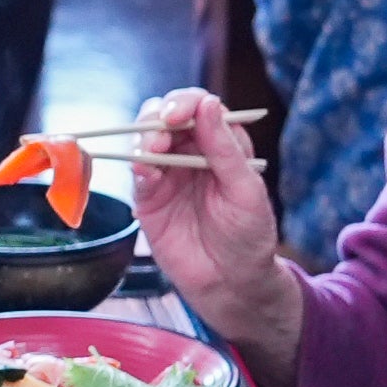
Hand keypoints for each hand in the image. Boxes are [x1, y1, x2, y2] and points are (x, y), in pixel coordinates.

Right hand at [126, 88, 304, 381]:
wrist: (232, 283)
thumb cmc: (249, 236)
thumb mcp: (245, 190)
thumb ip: (224, 149)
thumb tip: (209, 103)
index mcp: (222, 144)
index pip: (200, 107)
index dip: (187, 103)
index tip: (181, 114)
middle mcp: (192, 152)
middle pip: (166, 116)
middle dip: (160, 116)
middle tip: (163, 131)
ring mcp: (168, 173)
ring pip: (146, 138)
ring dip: (145, 137)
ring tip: (153, 150)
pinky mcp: (148, 197)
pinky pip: (137, 172)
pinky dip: (136, 165)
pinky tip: (144, 169)